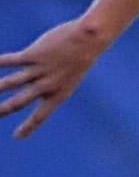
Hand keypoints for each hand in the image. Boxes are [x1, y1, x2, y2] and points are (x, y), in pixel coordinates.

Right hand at [0, 19, 112, 139]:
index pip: (41, 116)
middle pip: (20, 102)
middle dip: (3, 110)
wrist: (91, 40)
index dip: (28, 127)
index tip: (18, 137)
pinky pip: (10, 61)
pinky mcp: (33, 54)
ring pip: (11, 83)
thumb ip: (52, 83)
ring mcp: (40, 70)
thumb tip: (36, 86)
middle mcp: (48, 85)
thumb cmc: (80, 57)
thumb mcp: (68, 76)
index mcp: (60, 94)